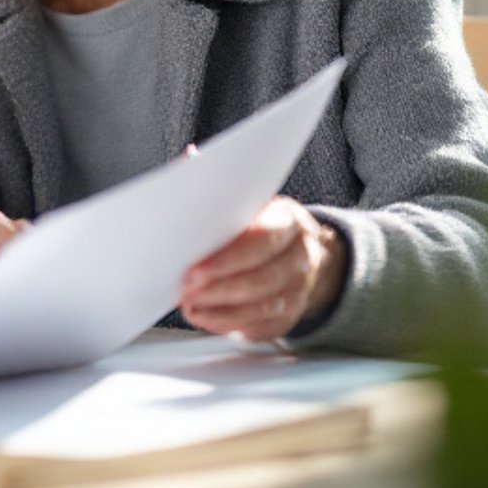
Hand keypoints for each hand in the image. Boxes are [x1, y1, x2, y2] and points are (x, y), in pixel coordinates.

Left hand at [180, 197, 345, 341]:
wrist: (300, 250)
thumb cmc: (262, 221)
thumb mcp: (249, 198)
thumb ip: (219, 183)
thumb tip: (191, 160)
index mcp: (287, 220)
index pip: (263, 240)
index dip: (228, 258)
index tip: (195, 268)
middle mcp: (300, 256)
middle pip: (263, 278)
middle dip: (221, 287)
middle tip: (187, 289)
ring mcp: (299, 289)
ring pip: (264, 307)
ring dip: (222, 310)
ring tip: (190, 305)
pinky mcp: (289, 316)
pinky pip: (262, 328)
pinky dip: (231, 325)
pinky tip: (206, 318)